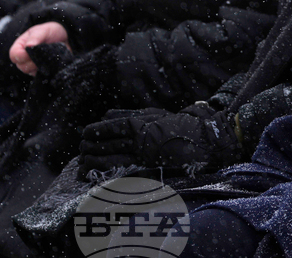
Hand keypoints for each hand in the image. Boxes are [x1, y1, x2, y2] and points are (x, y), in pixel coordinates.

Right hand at [9, 22, 69, 74]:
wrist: (65, 38)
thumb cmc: (50, 32)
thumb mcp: (43, 31)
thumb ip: (35, 37)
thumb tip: (29, 46)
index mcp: (20, 46)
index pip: (14, 55)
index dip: (22, 55)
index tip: (33, 50)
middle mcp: (24, 58)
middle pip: (22, 66)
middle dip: (33, 61)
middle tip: (44, 53)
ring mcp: (32, 66)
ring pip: (31, 72)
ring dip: (41, 65)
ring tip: (49, 56)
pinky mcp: (42, 71)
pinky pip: (41, 75)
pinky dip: (47, 69)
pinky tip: (52, 62)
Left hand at [79, 103, 241, 176]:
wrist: (208, 141)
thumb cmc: (185, 125)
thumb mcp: (158, 114)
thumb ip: (133, 115)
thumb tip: (107, 116)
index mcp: (140, 125)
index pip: (107, 128)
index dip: (93, 132)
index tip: (85, 134)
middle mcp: (138, 142)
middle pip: (103, 145)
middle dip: (88, 148)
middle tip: (82, 150)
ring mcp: (143, 158)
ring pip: (107, 162)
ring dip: (91, 163)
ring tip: (83, 164)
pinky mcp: (148, 171)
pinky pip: (120, 174)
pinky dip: (104, 175)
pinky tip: (94, 176)